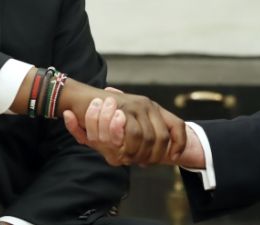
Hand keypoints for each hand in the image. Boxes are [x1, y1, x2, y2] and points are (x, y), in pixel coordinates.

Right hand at [60, 84, 185, 165]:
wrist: (80, 98)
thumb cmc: (99, 116)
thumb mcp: (119, 128)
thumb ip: (134, 138)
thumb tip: (152, 153)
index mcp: (151, 108)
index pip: (177, 125)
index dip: (180, 142)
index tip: (174, 156)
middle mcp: (147, 105)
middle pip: (162, 138)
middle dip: (151, 156)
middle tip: (136, 161)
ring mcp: (136, 106)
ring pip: (147, 138)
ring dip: (137, 153)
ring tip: (124, 156)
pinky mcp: (124, 108)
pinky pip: (133, 133)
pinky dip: (129, 147)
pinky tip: (121, 151)